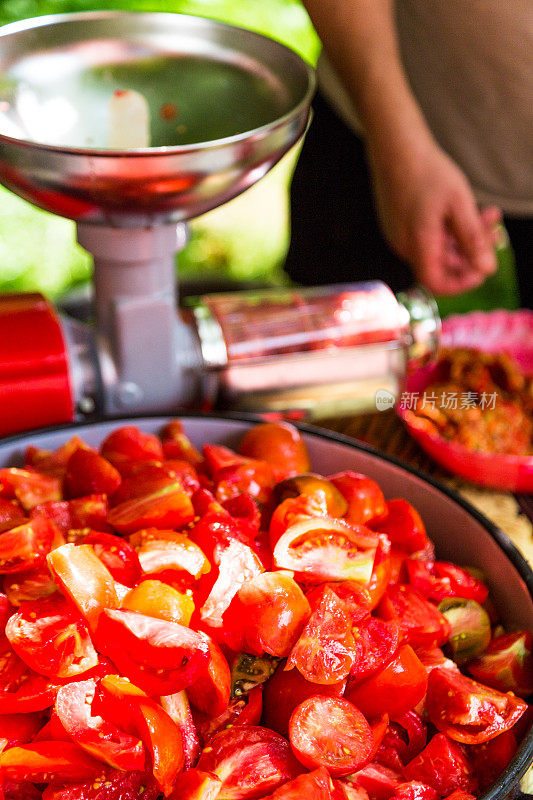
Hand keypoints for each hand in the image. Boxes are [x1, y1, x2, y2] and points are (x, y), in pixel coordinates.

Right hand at [367, 135, 500, 295]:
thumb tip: (487, 269)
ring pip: (437, 248)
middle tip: (494, 231)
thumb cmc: (427, 171)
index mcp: (419, 244)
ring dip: (464, 237)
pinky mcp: (399, 224)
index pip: (437, 284)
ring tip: (487, 215)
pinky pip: (427, 237)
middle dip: (471, 252)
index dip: (461, 283)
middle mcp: (405, 246)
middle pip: (442, 264)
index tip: (482, 268)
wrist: (396, 147)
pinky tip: (464, 211)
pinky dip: (449, 230)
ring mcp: (400, 235)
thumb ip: (473, 239)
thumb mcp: (459, 204)